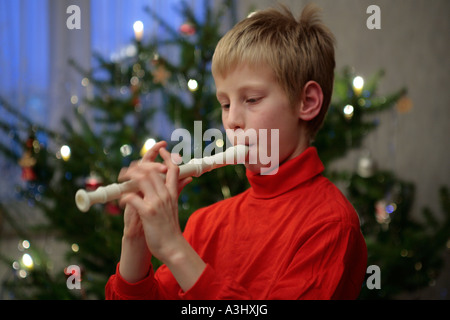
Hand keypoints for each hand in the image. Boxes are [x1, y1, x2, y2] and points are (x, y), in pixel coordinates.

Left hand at [119, 141, 191, 262]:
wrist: (172, 246)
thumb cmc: (170, 227)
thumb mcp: (175, 205)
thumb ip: (178, 190)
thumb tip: (188, 179)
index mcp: (172, 193)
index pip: (172, 169)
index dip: (166, 157)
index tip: (161, 149)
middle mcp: (165, 195)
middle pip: (154, 170)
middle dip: (140, 164)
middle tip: (128, 168)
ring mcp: (156, 203)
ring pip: (143, 179)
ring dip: (129, 176)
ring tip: (122, 179)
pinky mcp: (147, 212)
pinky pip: (133, 197)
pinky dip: (125, 196)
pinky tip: (121, 201)